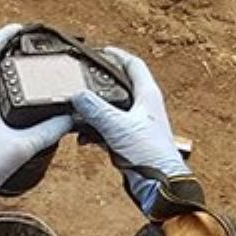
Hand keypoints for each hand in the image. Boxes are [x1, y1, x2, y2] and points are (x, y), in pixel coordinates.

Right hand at [71, 49, 190, 216]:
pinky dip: (95, 131)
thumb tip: (77, 95)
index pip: (133, 65)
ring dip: (95, 111)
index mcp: (148, 95)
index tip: (101, 51)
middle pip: (120, 86)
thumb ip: (95, 110)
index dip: (117, 55)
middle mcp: (144, 107)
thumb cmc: (149, 154)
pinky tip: (83, 138)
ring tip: (78, 111)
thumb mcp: (117, 127)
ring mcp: (137, 124)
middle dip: (101, 84)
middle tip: (83, 79)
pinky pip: (108, 130)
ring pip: (112, 109)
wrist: (159, 184)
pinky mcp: (130, 142)